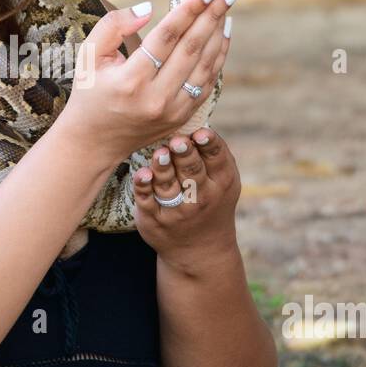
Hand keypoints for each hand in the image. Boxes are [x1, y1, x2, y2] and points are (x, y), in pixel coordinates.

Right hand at [59, 0, 234, 166]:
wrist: (95, 141)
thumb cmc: (90, 92)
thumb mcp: (88, 55)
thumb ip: (113, 26)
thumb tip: (148, 8)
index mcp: (130, 80)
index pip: (166, 37)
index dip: (188, 10)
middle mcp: (155, 97)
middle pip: (191, 49)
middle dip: (211, 16)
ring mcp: (173, 110)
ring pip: (205, 65)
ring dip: (219, 33)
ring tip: (227, 6)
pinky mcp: (183, 117)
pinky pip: (207, 81)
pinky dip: (218, 56)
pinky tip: (223, 34)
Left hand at [132, 127, 241, 267]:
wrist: (199, 250)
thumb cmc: (212, 203)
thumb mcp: (224, 182)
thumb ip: (215, 153)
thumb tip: (197, 116)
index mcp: (221, 182)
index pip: (216, 159)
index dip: (208, 145)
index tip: (200, 133)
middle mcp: (201, 197)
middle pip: (192, 171)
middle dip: (184, 155)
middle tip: (176, 141)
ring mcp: (177, 210)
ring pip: (168, 185)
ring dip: (163, 169)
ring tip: (159, 153)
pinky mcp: (154, 219)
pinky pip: (147, 201)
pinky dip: (143, 187)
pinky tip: (141, 174)